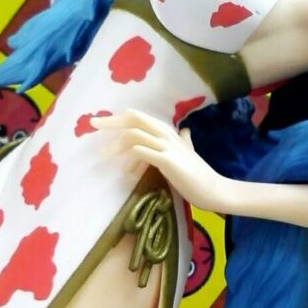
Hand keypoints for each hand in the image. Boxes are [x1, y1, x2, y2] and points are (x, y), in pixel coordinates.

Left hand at [91, 110, 228, 212]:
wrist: (214, 190)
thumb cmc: (199, 176)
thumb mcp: (190, 154)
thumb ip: (185, 142)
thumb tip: (186, 132)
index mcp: (169, 133)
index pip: (140, 117)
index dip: (119, 117)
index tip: (101, 122)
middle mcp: (167, 136)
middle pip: (134, 119)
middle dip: (111, 121)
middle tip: (92, 126)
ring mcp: (168, 147)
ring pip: (135, 135)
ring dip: (116, 145)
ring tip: (104, 157)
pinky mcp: (168, 162)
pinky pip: (142, 152)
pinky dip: (130, 158)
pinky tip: (126, 172)